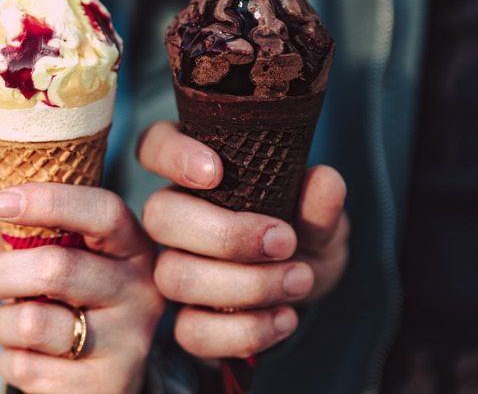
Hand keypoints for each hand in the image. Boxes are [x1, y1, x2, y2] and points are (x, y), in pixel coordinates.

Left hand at [0, 138, 163, 393]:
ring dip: (0, 323)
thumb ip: (3, 210)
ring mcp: (129, 342)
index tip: (1, 201)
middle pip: (56, 268)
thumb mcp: (39, 251)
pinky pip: (28, 368)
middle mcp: (141, 289)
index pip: (103, 211)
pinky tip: (34, 358)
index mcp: (131, 245)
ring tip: (15, 322)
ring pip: (33, 322)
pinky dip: (11, 361)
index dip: (50, 201)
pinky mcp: (107, 385)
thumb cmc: (65, 301)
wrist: (99, 378)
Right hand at [137, 121, 347, 358]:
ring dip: (244, 285)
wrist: (303, 287)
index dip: (172, 155)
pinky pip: (192, 331)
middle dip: (225, 234)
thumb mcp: (319, 217)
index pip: (154, 145)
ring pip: (174, 276)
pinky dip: (245, 330)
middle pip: (159, 216)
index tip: (215, 171)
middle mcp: (176, 219)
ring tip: (299, 280)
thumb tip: (322, 179)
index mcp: (196, 175)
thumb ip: (319, 202)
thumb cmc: (300, 234)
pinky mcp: (186, 320)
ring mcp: (175, 270)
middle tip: (284, 241)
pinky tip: (284, 318)